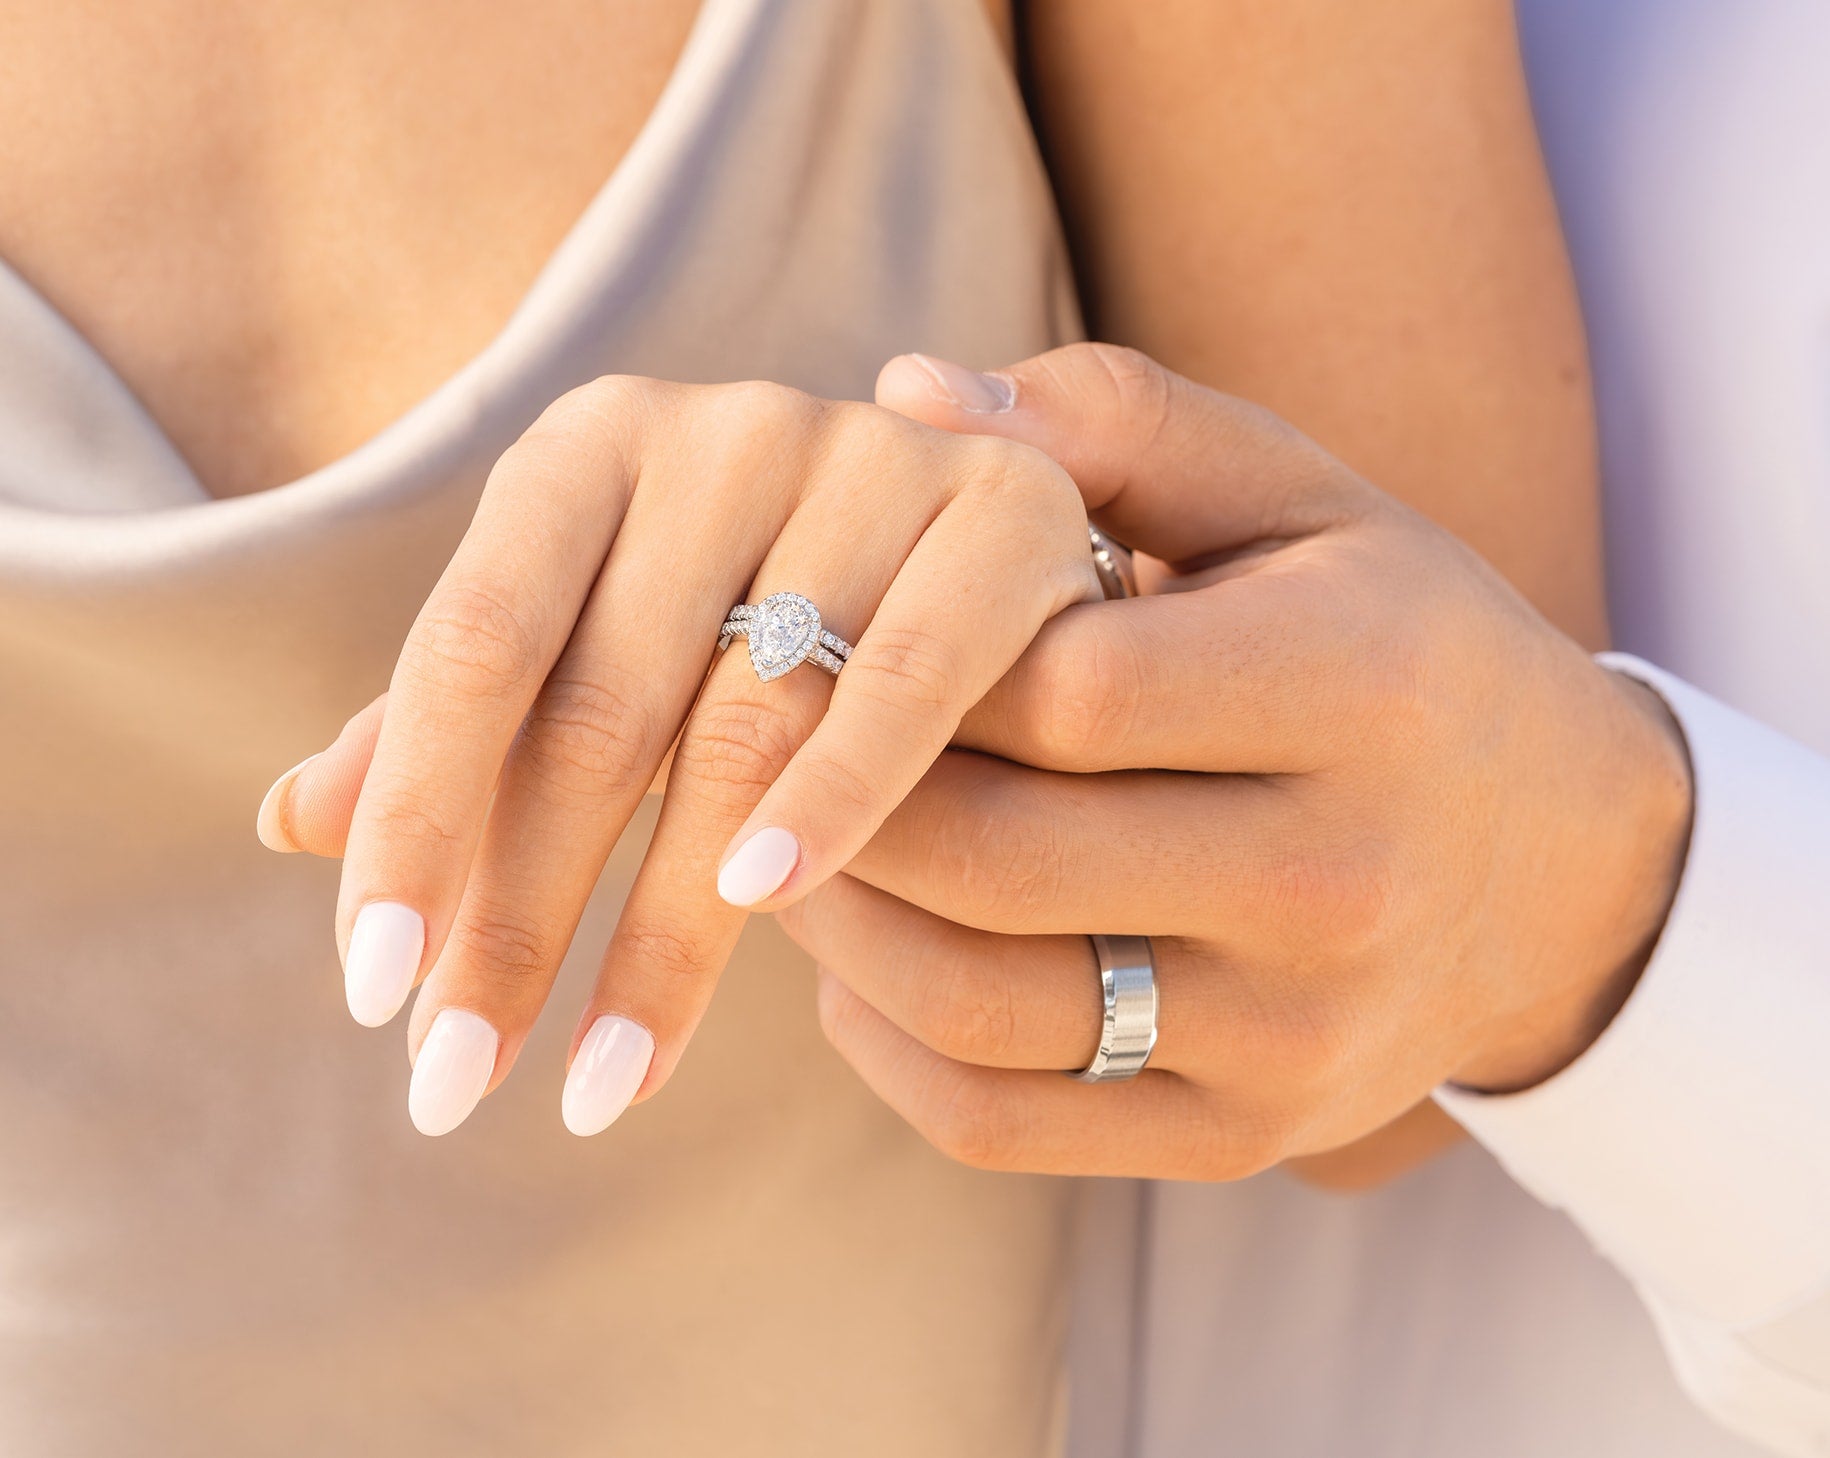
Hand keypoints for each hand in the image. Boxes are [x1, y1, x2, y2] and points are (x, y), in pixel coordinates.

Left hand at [257, 376, 1097, 1134]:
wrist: (974, 513)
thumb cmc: (754, 594)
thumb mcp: (594, 635)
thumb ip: (466, 719)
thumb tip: (288, 821)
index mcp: (590, 447)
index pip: (471, 645)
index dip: (414, 818)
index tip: (371, 992)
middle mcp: (720, 432)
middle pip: (596, 708)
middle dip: (519, 916)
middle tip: (457, 1081)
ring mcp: (866, 463)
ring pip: (741, 730)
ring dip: (666, 927)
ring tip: (599, 1080)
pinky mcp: (998, 518)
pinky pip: (905, 684)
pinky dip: (837, 801)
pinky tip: (767, 911)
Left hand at [767, 344, 1693, 1177]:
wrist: (1558, 862)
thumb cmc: (1391, 640)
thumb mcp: (1293, 494)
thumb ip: (1109, 421)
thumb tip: (904, 390)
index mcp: (1358, 687)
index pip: (1066, 690)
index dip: (910, 662)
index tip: (820, 626)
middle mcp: (1338, 880)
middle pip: (998, 854)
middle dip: (839, 792)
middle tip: (755, 734)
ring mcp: (1292, 1036)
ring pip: (975, 1003)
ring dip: (834, 919)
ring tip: (786, 834)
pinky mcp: (1241, 1136)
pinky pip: (996, 1117)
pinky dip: (882, 1036)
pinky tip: (859, 950)